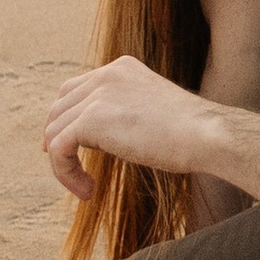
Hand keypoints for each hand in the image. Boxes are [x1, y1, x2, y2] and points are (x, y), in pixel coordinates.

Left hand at [44, 53, 217, 202]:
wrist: (204, 134)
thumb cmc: (190, 133)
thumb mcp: (151, 109)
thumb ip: (125, 111)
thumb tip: (102, 135)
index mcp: (121, 68)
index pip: (74, 89)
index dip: (66, 120)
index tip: (70, 149)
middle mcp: (105, 75)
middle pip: (58, 109)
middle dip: (58, 141)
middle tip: (70, 170)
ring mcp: (97, 95)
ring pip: (54, 132)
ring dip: (64, 165)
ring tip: (86, 188)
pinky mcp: (91, 120)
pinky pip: (58, 150)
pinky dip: (65, 174)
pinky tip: (87, 191)